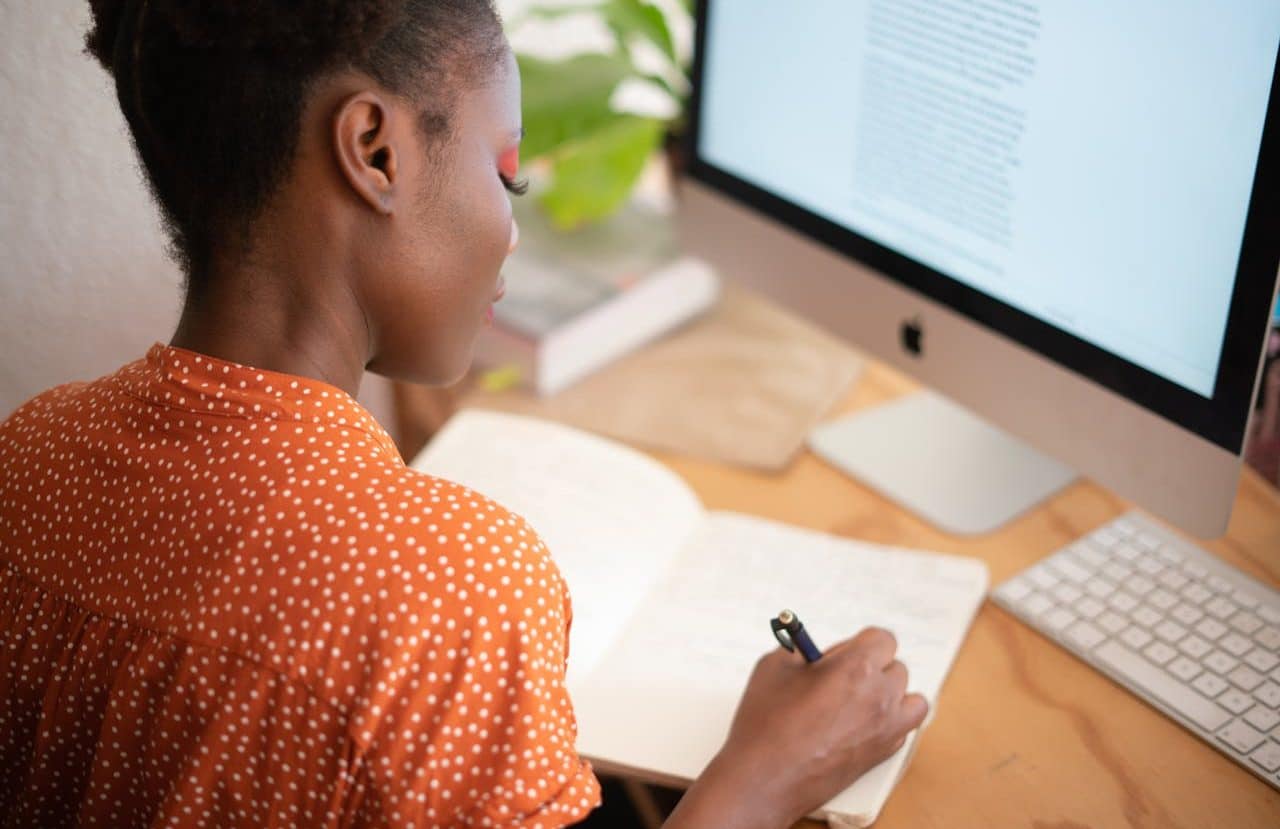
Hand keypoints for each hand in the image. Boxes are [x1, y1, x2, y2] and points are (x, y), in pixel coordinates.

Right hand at [665, 627, 927, 828]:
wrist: (765, 779)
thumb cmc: (766, 724)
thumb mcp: (774, 666)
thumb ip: (801, 650)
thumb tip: (814, 649)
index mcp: (857, 668)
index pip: (883, 639)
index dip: (861, 643)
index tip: (843, 652)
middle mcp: (880, 696)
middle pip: (896, 668)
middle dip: (872, 667)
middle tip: (840, 677)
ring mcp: (886, 728)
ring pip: (911, 699)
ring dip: (891, 694)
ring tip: (861, 700)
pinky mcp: (883, 754)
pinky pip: (904, 728)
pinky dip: (891, 721)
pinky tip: (861, 723)